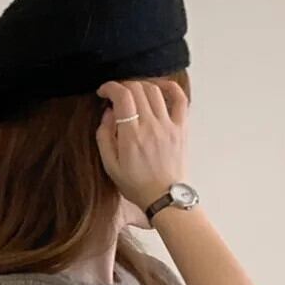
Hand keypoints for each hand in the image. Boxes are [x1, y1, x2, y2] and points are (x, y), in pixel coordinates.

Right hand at [95, 79, 189, 209]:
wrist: (164, 198)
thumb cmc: (136, 185)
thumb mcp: (110, 165)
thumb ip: (104, 136)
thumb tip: (108, 112)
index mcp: (131, 136)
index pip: (122, 96)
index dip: (110, 87)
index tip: (103, 92)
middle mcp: (151, 126)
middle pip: (137, 89)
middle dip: (122, 86)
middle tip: (117, 96)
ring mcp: (168, 126)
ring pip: (154, 90)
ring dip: (141, 86)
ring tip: (134, 94)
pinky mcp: (181, 128)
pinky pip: (180, 100)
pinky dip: (170, 88)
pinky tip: (160, 88)